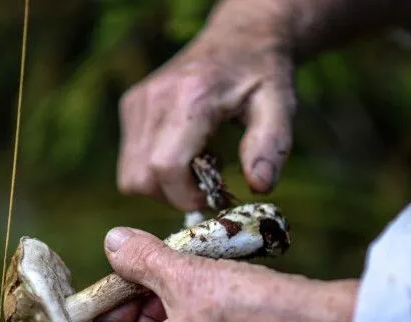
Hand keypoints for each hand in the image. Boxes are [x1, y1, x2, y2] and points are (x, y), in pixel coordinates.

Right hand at [116, 0, 296, 210]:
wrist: (240, 37)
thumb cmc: (263, 75)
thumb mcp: (280, 107)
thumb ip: (270, 146)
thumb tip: (259, 187)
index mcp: (191, 99)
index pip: (166, 167)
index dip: (187, 195)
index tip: (215, 195)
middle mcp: (154, 99)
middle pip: (140, 179)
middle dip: (174, 195)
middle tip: (207, 183)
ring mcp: (137, 102)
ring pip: (130, 176)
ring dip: (164, 185)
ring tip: (198, 164)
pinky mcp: (131, 106)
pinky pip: (131, 160)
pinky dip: (155, 169)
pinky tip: (185, 150)